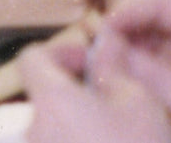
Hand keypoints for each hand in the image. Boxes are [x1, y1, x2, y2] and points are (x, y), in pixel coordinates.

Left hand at [20, 39, 170, 142]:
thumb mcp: (139, 101)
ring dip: (78, 126)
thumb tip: (105, 38)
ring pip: (52, 130)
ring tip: (117, 137)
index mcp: (52, 102)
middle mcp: (33, 133)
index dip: (60, 52)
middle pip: (44, 99)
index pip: (31, 59)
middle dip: (76, 94)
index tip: (89, 62)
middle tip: (116, 103)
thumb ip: (114, 66)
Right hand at [85, 0, 170, 142]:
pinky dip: (114, 67)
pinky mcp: (168, 75)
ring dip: (109, 48)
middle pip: (144, 13)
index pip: (162, 2)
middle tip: (85, 55)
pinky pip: (134, 61)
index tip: (96, 35)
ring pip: (135, 36)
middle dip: (114, 30)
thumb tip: (109, 48)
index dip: (126, 13)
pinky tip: (93, 81)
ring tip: (79, 66)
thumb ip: (158, 77)